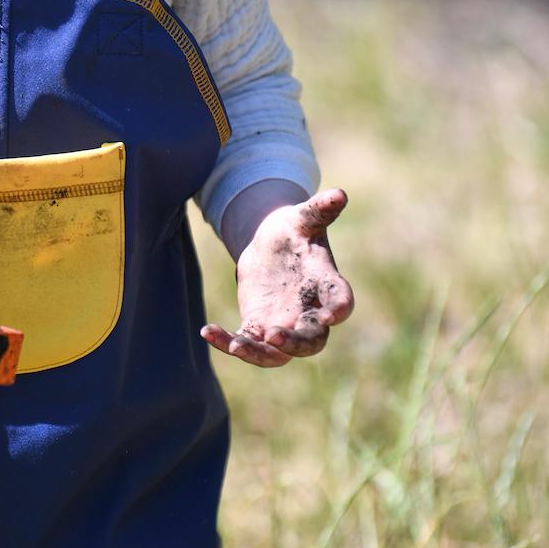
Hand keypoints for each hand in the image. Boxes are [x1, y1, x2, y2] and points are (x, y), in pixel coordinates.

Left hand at [201, 188, 353, 367]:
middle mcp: (310, 312)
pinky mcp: (258, 327)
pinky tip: (207, 331)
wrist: (271, 245)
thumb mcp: (303, 218)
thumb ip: (319, 210)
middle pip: (312, 341)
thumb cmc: (294, 230)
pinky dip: (228, 342)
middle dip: (296, 344)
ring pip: (278, 354)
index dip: (338, 309)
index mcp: (327, 285)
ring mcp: (285, 325)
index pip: (341, 301)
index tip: (332, 315)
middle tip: (275, 338)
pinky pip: (246, 342)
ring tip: (235, 345)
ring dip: (257, 353)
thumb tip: (339, 193)